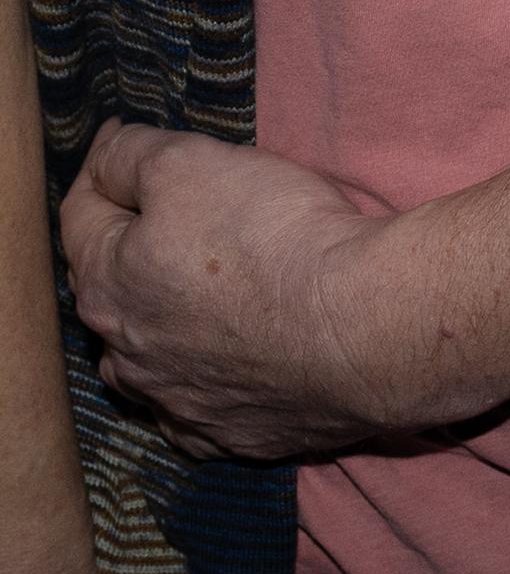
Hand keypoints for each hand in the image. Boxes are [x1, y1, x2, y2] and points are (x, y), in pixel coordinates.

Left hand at [59, 125, 425, 461]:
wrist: (365, 326)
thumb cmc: (274, 237)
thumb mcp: (192, 163)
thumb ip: (134, 155)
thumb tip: (109, 154)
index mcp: (108, 287)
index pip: (81, 213)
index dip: (102, 167)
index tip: (122, 138)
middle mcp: (129, 357)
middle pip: (112, 291)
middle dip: (129, 251)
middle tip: (166, 216)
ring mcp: (181, 405)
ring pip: (150, 360)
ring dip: (162, 328)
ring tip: (195, 301)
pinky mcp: (238, 435)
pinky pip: (204, 408)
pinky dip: (210, 384)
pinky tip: (233, 367)